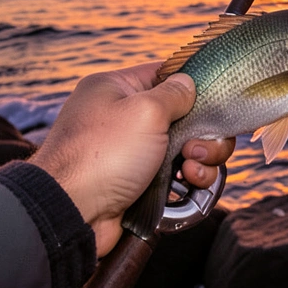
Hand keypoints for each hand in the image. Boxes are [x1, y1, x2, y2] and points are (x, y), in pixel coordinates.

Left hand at [30, 63, 235, 255]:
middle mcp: (124, 116)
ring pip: (187, 146)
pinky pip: (178, 173)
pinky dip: (190, 178)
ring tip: (190, 171)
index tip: (215, 101)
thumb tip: (190, 83)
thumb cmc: (102, 156)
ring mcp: (133, 151)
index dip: (195, 86)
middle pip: (185, 114)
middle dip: (202, 132)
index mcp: (116, 88)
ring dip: (202, 158)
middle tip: (196, 148)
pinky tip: (188, 184)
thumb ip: (176, 93)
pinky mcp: (141, 181)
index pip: (166, 74)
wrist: (71, 214)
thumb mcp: (145, 111)